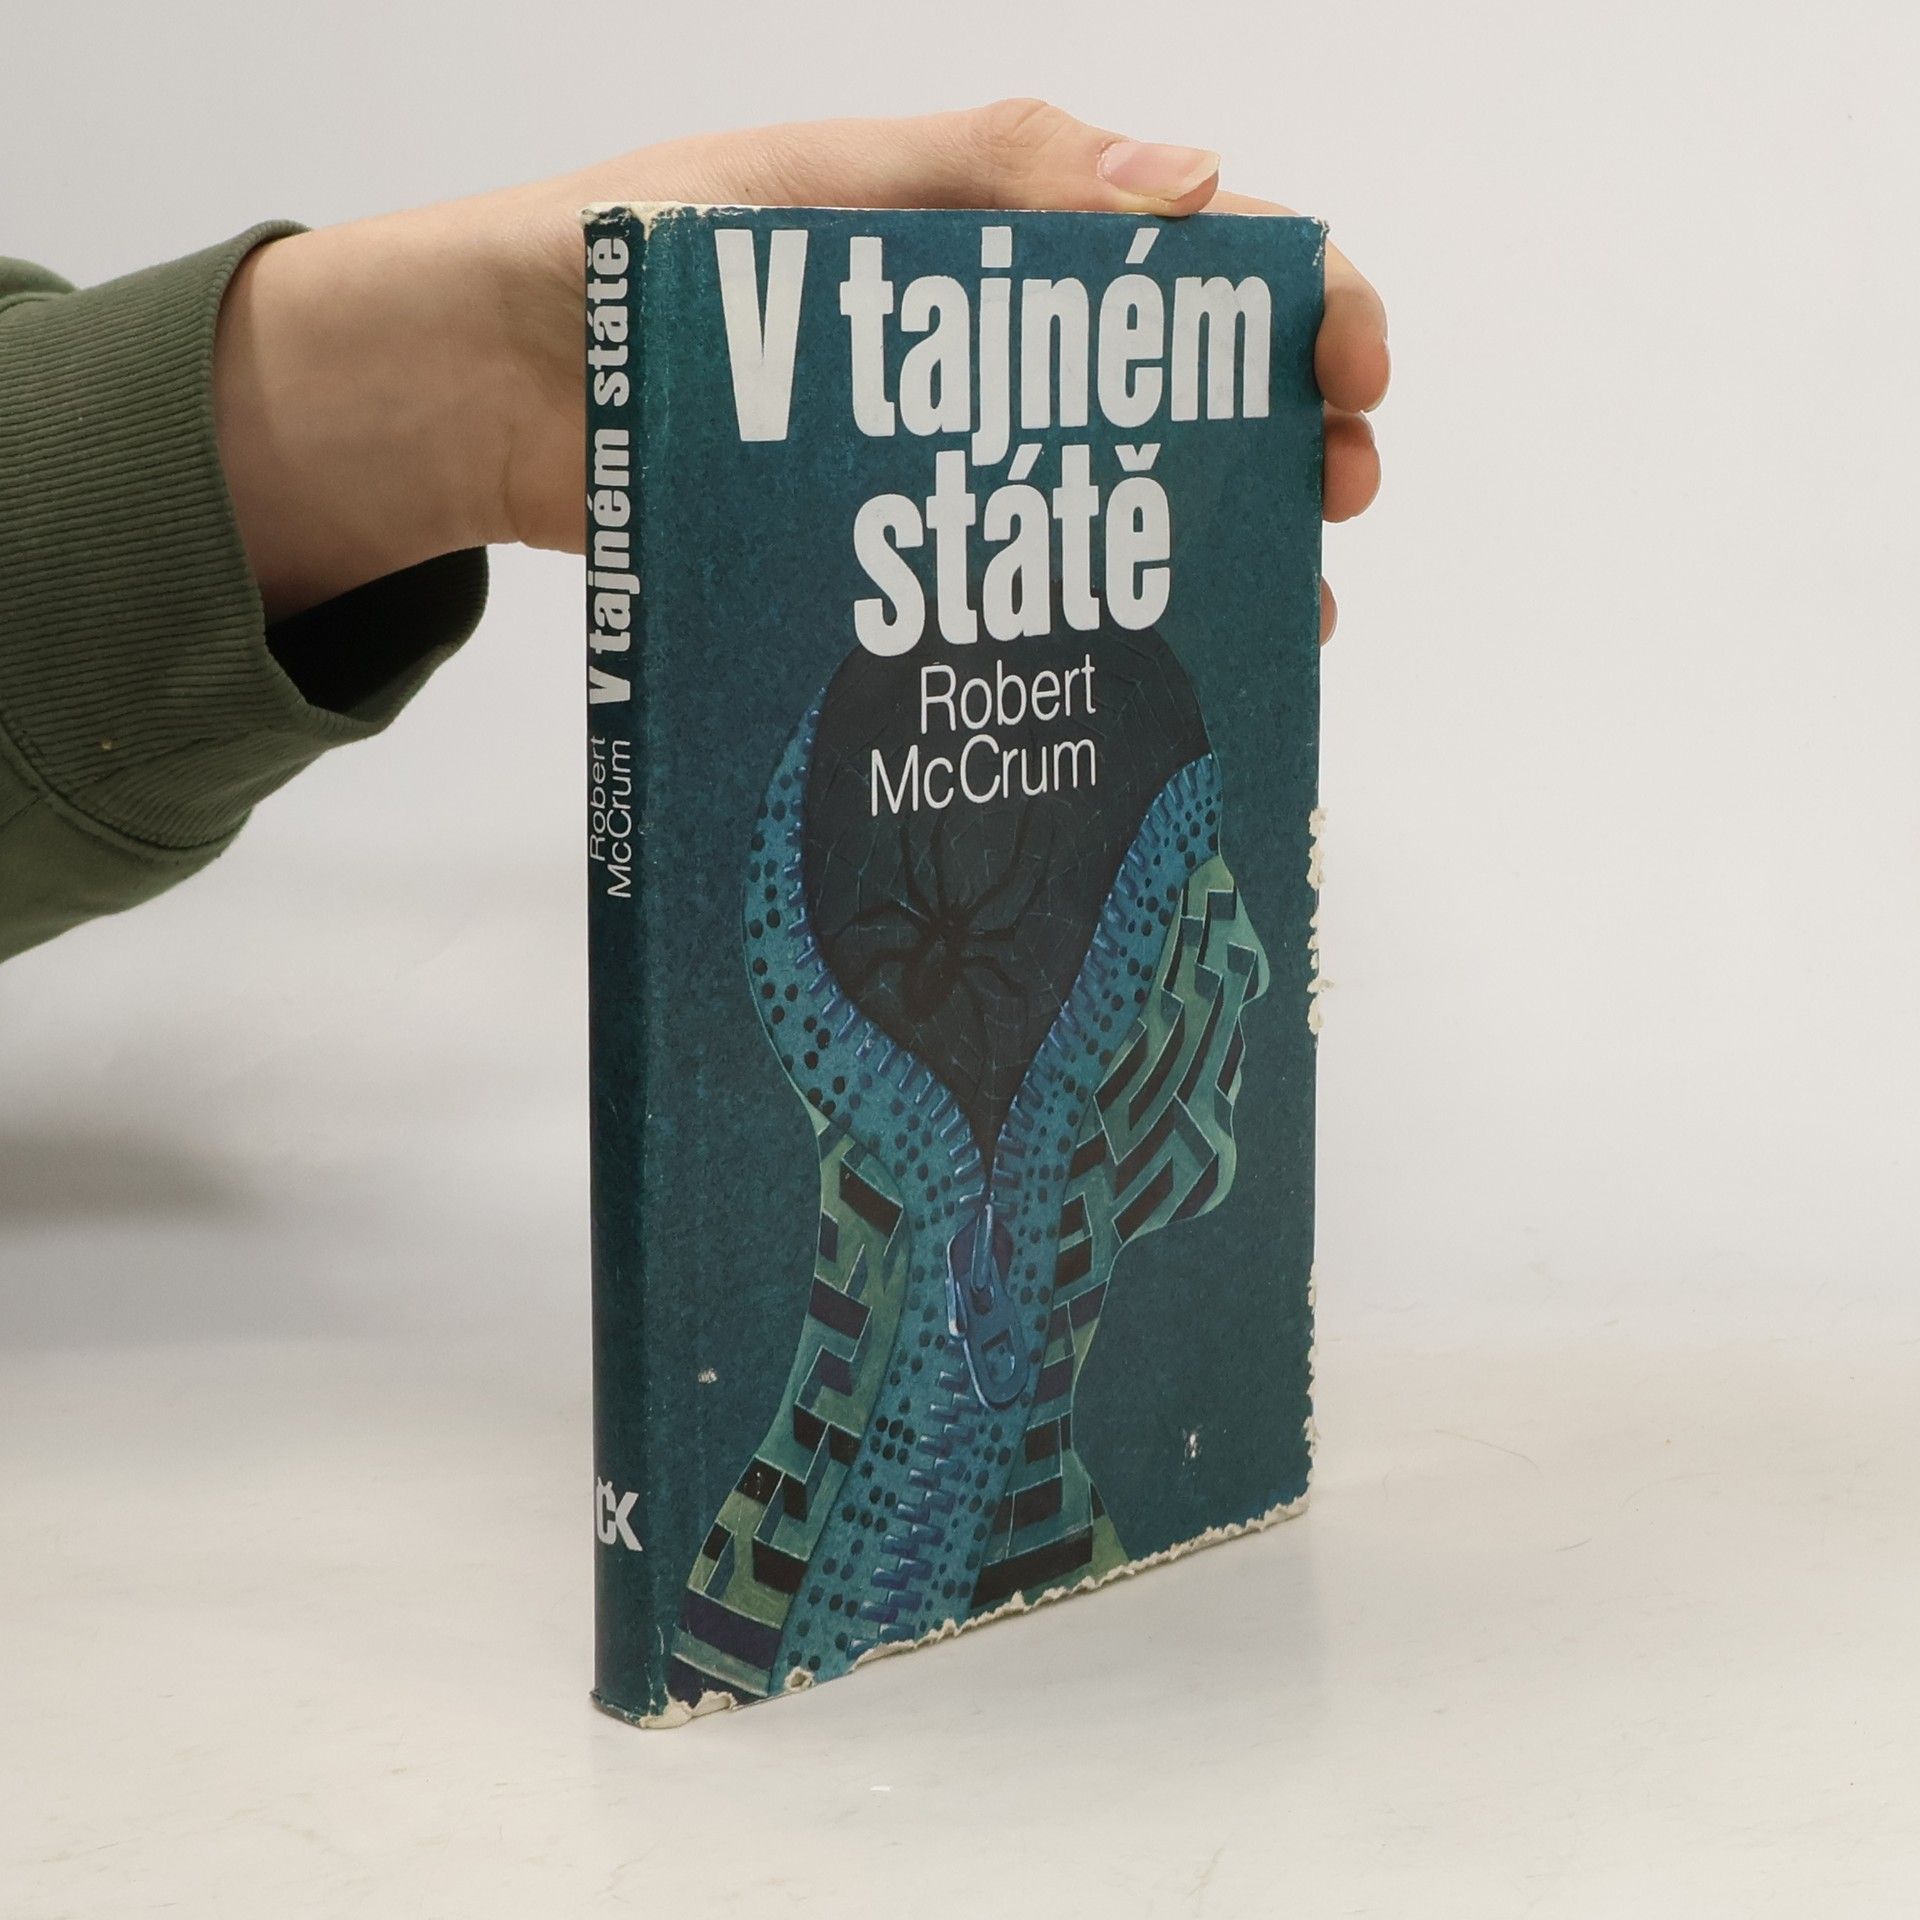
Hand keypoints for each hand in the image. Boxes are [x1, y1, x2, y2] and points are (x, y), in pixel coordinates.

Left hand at [214, 100, 1386, 636]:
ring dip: (1221, 546)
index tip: (1353, 374)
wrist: (495, 394)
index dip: (1304, 301)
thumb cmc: (635, 264)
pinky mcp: (897, 554)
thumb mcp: (813, 192)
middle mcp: (995, 353)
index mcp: (997, 235)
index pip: (1199, 251)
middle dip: (1288, 435)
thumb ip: (988, 177)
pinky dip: (1100, 622)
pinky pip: (1023, 582)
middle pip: (1190, 390)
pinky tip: (1152, 675)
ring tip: (1282, 614)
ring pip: (1124, 500)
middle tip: (1331, 501)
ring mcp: (951, 462)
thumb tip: (1191, 186)